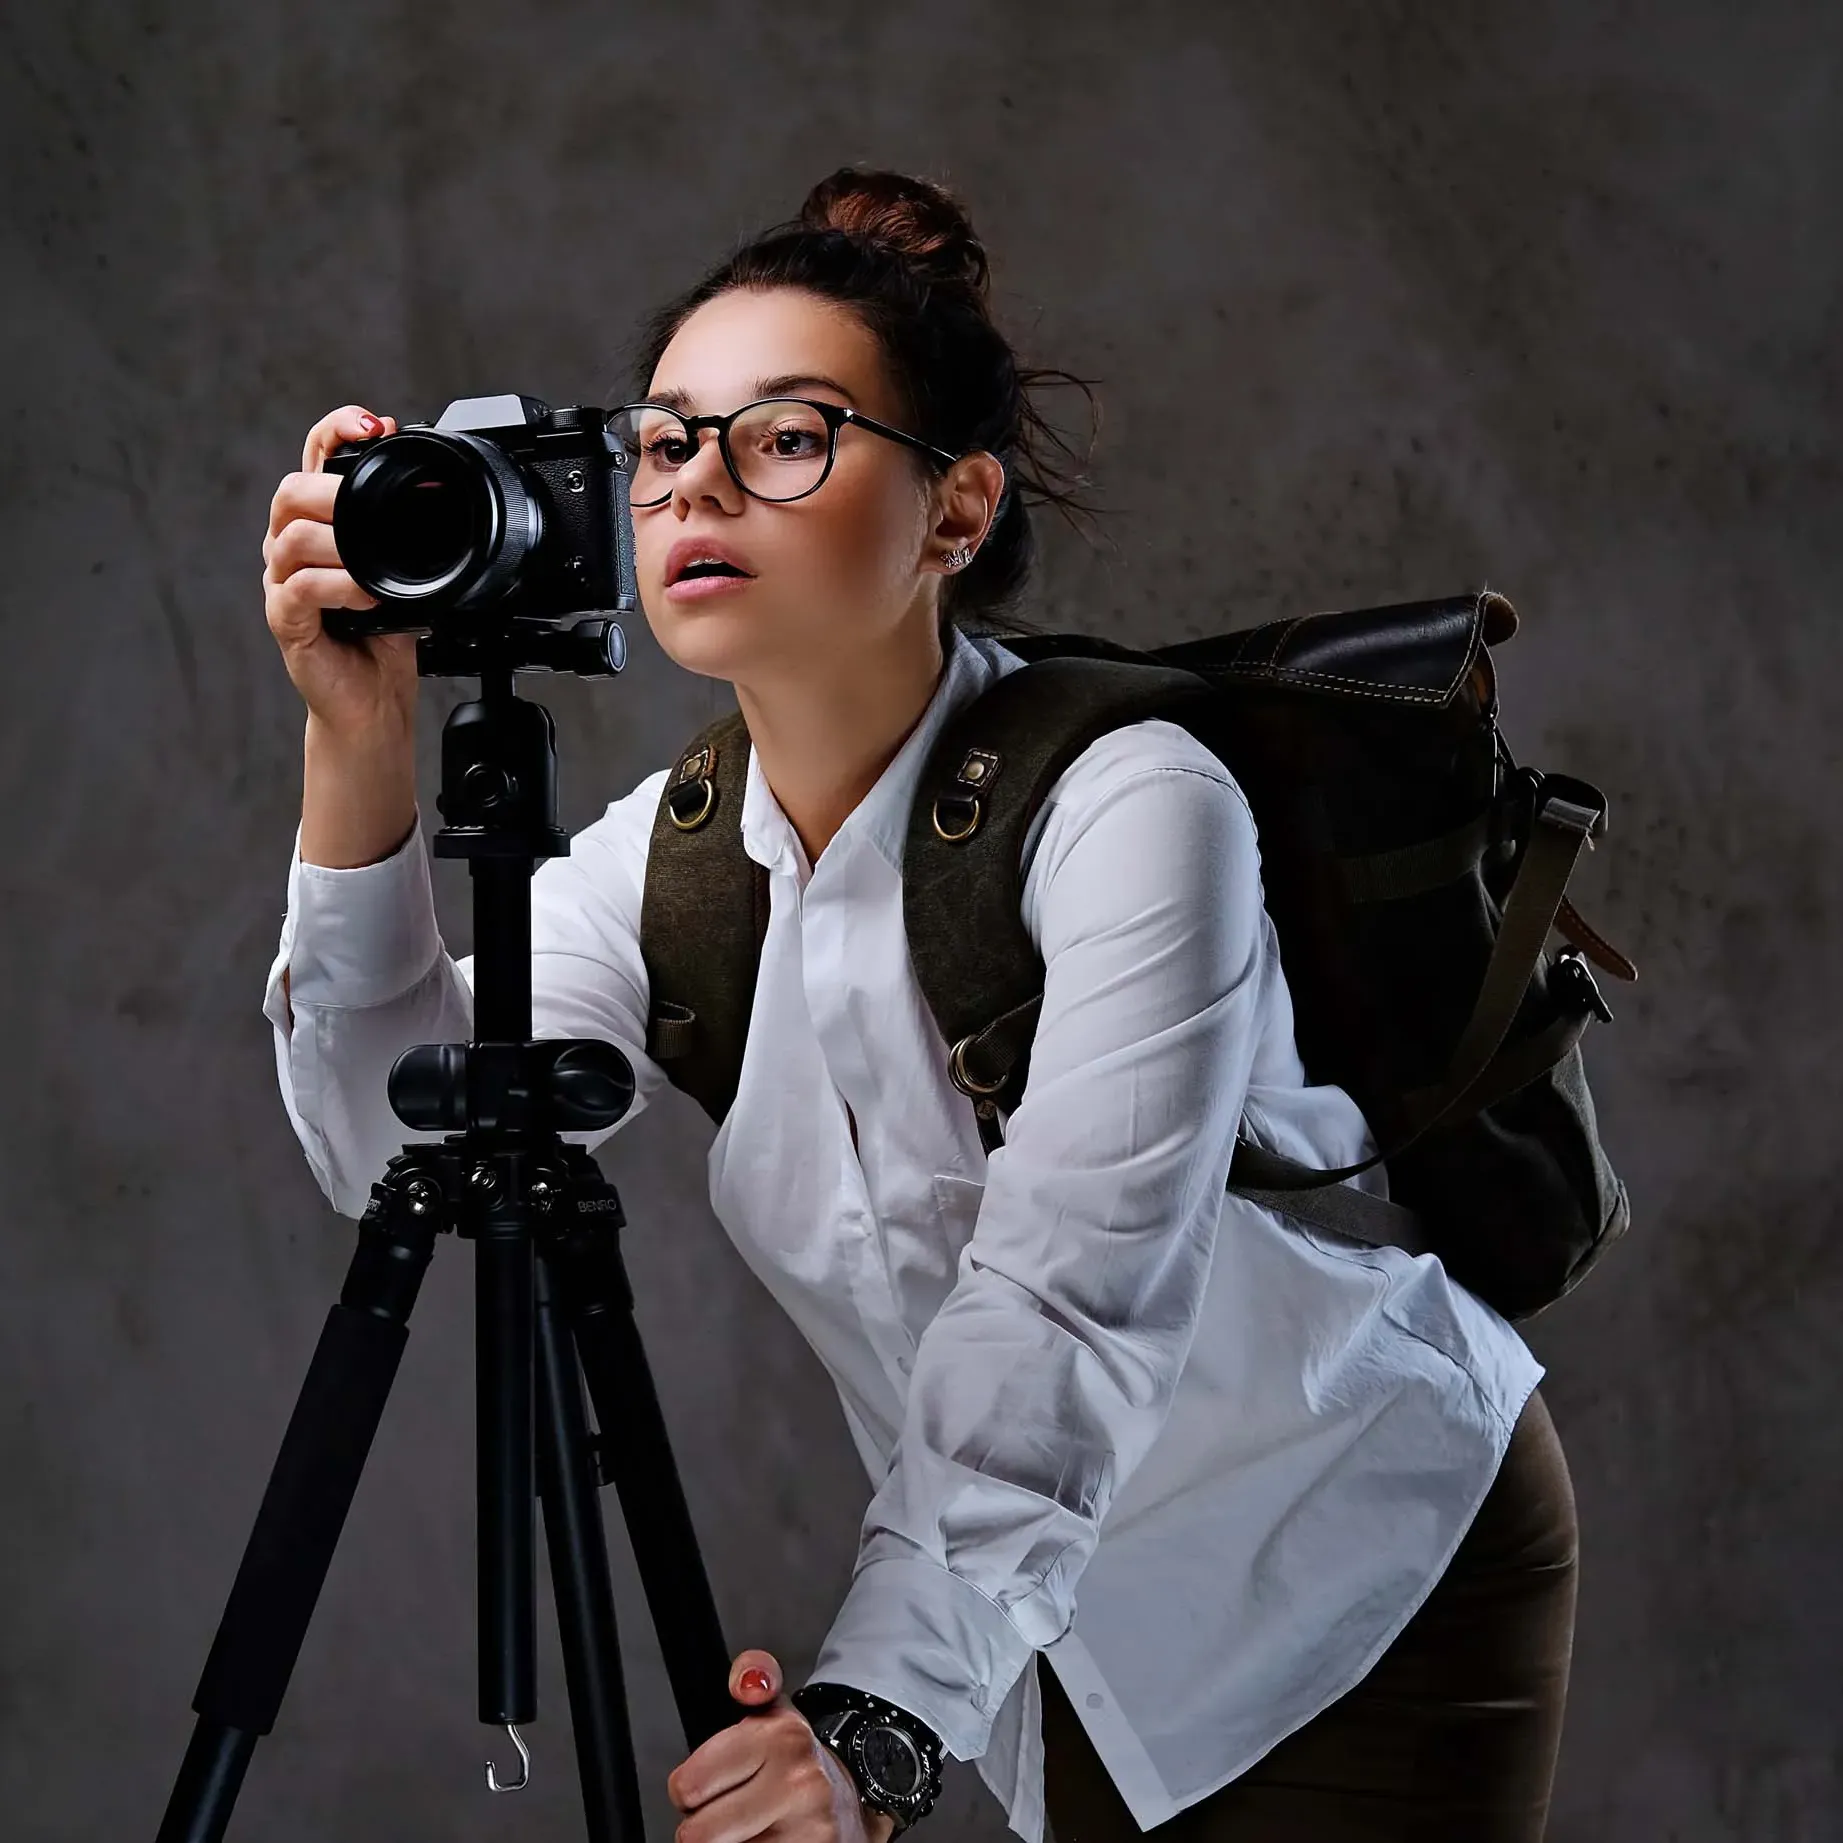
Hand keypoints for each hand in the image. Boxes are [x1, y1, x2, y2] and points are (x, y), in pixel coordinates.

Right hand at [262, 403, 420, 741]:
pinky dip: (337, 585)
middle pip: (291, 492)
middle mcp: (291, 547)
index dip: (336, 432)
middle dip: (333, 489)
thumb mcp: (403, 573)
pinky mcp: (285, 620)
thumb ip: (405, 533)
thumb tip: (436, 491)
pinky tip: (365, 593)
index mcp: (319, 524)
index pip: (313, 459)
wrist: (371, 701)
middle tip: (368, 500)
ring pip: (292, 538)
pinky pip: (299, 589)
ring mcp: (282, 583)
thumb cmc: (383, 636)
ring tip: (373, 561)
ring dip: (339, 543)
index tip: (373, 424)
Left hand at [666, 1649, 896, 1842]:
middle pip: (699, 1834)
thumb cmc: (797, 1761)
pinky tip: (767, 1842)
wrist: (854, 1798)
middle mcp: (799, 1784)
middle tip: (726, 1812)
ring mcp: (810, 1832)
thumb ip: (752, 1675)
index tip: (705, 1786)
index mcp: (782, 1737)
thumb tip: (747, 1682)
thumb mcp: (775, 1710)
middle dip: (703, 1826)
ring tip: (750, 1828)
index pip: (688, 1786)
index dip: (687, 1790)